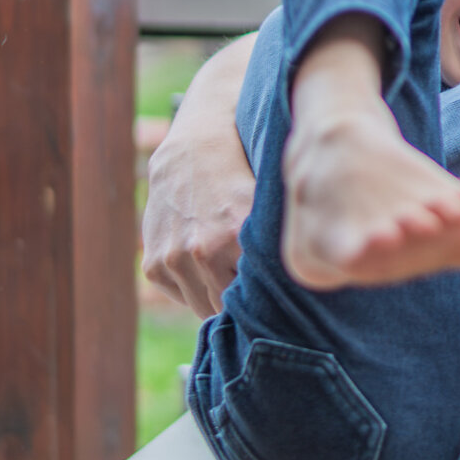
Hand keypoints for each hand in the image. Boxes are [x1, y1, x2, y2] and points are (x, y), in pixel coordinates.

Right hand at [142, 39, 258, 316]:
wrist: (193, 151)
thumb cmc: (244, 176)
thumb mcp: (268, 202)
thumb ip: (280, 243)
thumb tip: (305, 285)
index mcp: (237, 235)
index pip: (259, 299)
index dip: (271, 303)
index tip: (280, 300)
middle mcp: (202, 250)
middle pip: (230, 308)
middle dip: (244, 304)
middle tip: (257, 290)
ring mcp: (174, 259)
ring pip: (203, 308)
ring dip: (218, 297)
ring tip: (231, 274)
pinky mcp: (154, 264)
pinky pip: (180, 296)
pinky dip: (194, 288)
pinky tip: (206, 264)